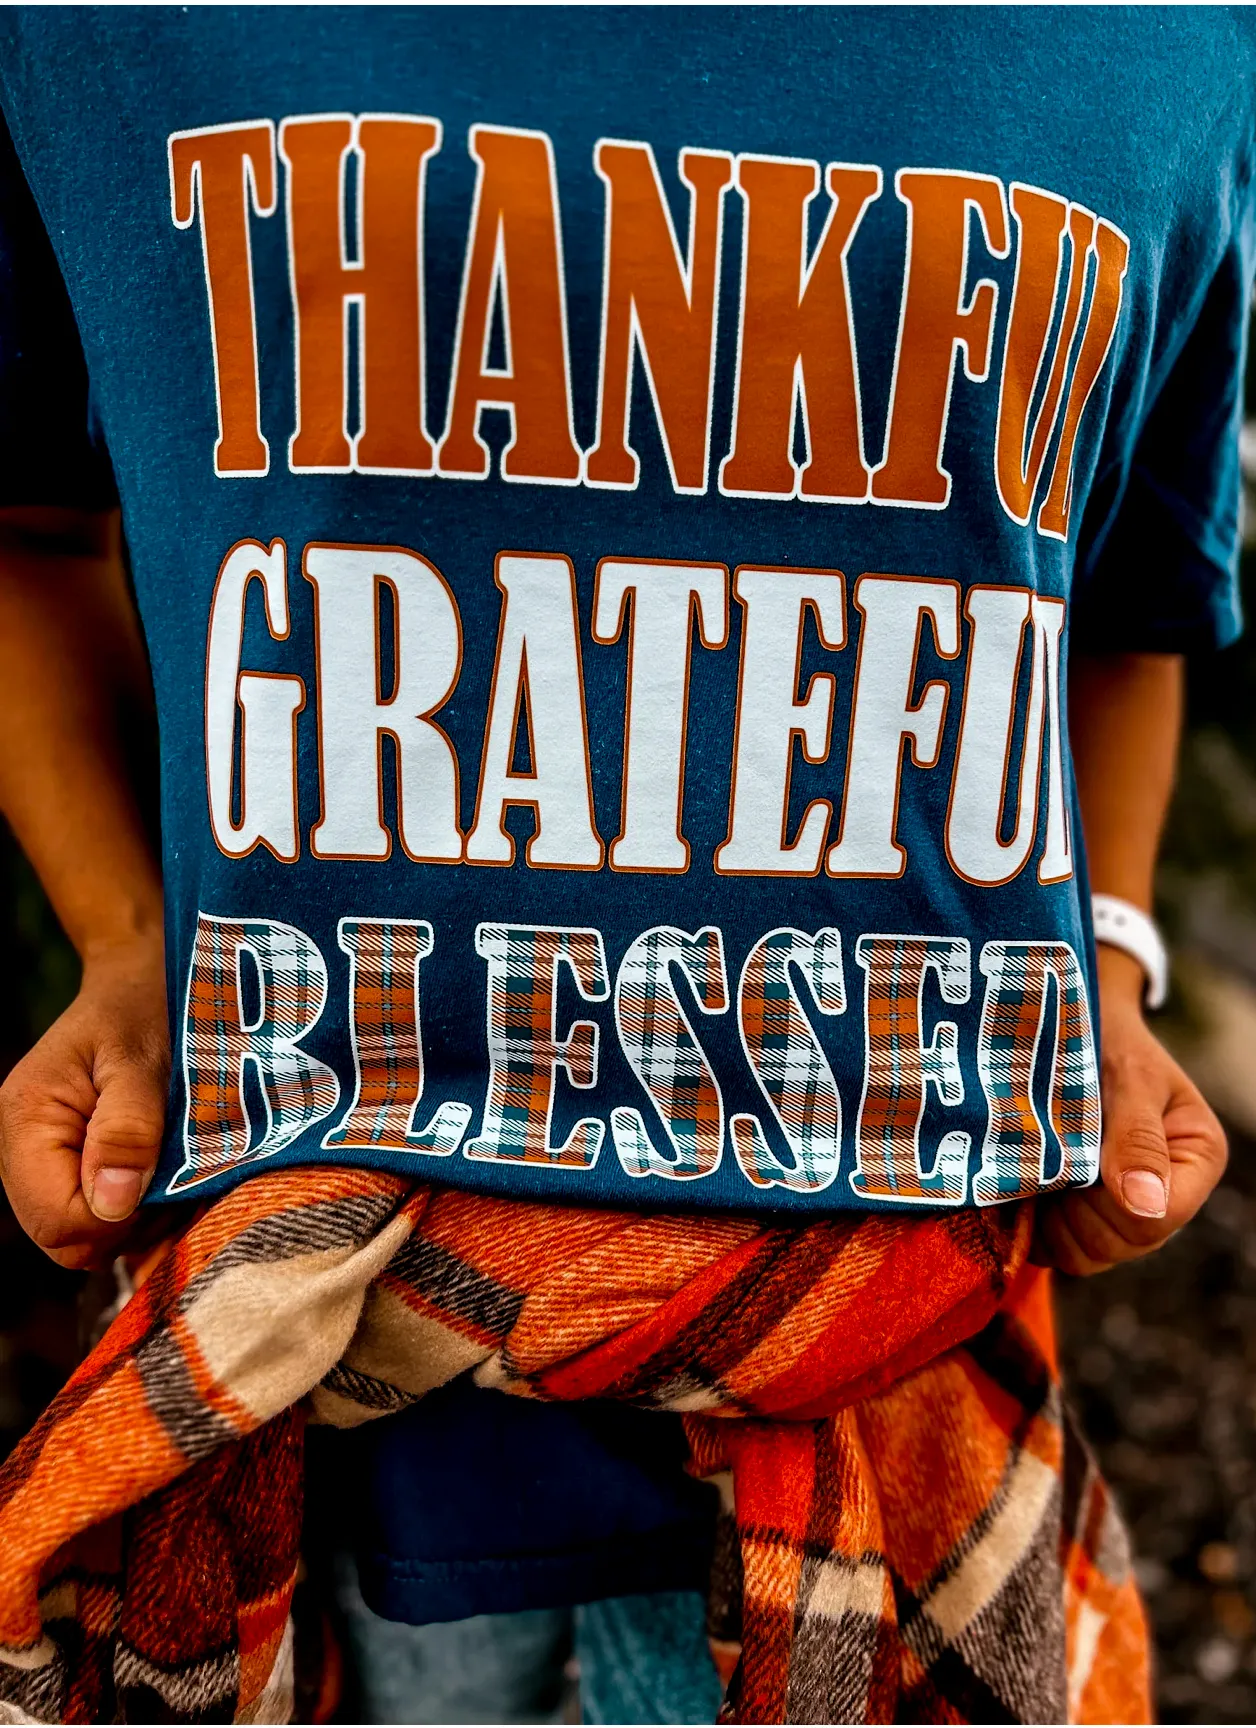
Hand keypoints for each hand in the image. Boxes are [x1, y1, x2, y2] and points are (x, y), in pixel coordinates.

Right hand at [0, 933, 169, 1268]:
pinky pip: (99, 1216)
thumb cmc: (145, 1007)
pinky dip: (140, 1212)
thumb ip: (129, 1128)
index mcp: (29, 1120)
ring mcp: (48, 1160)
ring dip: (138, 1223)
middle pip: (63, 1238)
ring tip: (177, 1175)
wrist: (142, 979)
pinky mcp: (75, 1163)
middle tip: (176, 1186)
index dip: (113, 1221)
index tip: (163, 1190)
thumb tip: (112, 1205)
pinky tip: (170, 1179)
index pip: (55, 1218)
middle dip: (125, 1228)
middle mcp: (26, 1150)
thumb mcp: (142, 1059)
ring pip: (83, 1236)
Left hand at [1034, 947, 1227, 1275]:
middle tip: (1039, 1160)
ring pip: (1085, 1253)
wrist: (1065, 1021)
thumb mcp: (1126, 1076)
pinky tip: (1016, 1183)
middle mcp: (1167, 1191)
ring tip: (1026, 1169)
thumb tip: (1146, 1205)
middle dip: (1073, 1213)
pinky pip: (1056, 1246)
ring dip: (1049, 1221)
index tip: (1066, 1163)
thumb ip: (1136, 1137)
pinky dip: (1033, 1224)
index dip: (1107, 1205)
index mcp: (1195, 1157)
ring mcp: (1123, 1207)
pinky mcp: (1083, 1210)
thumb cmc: (1104, 1038)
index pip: (1157, 1219)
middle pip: (1119, 1244)